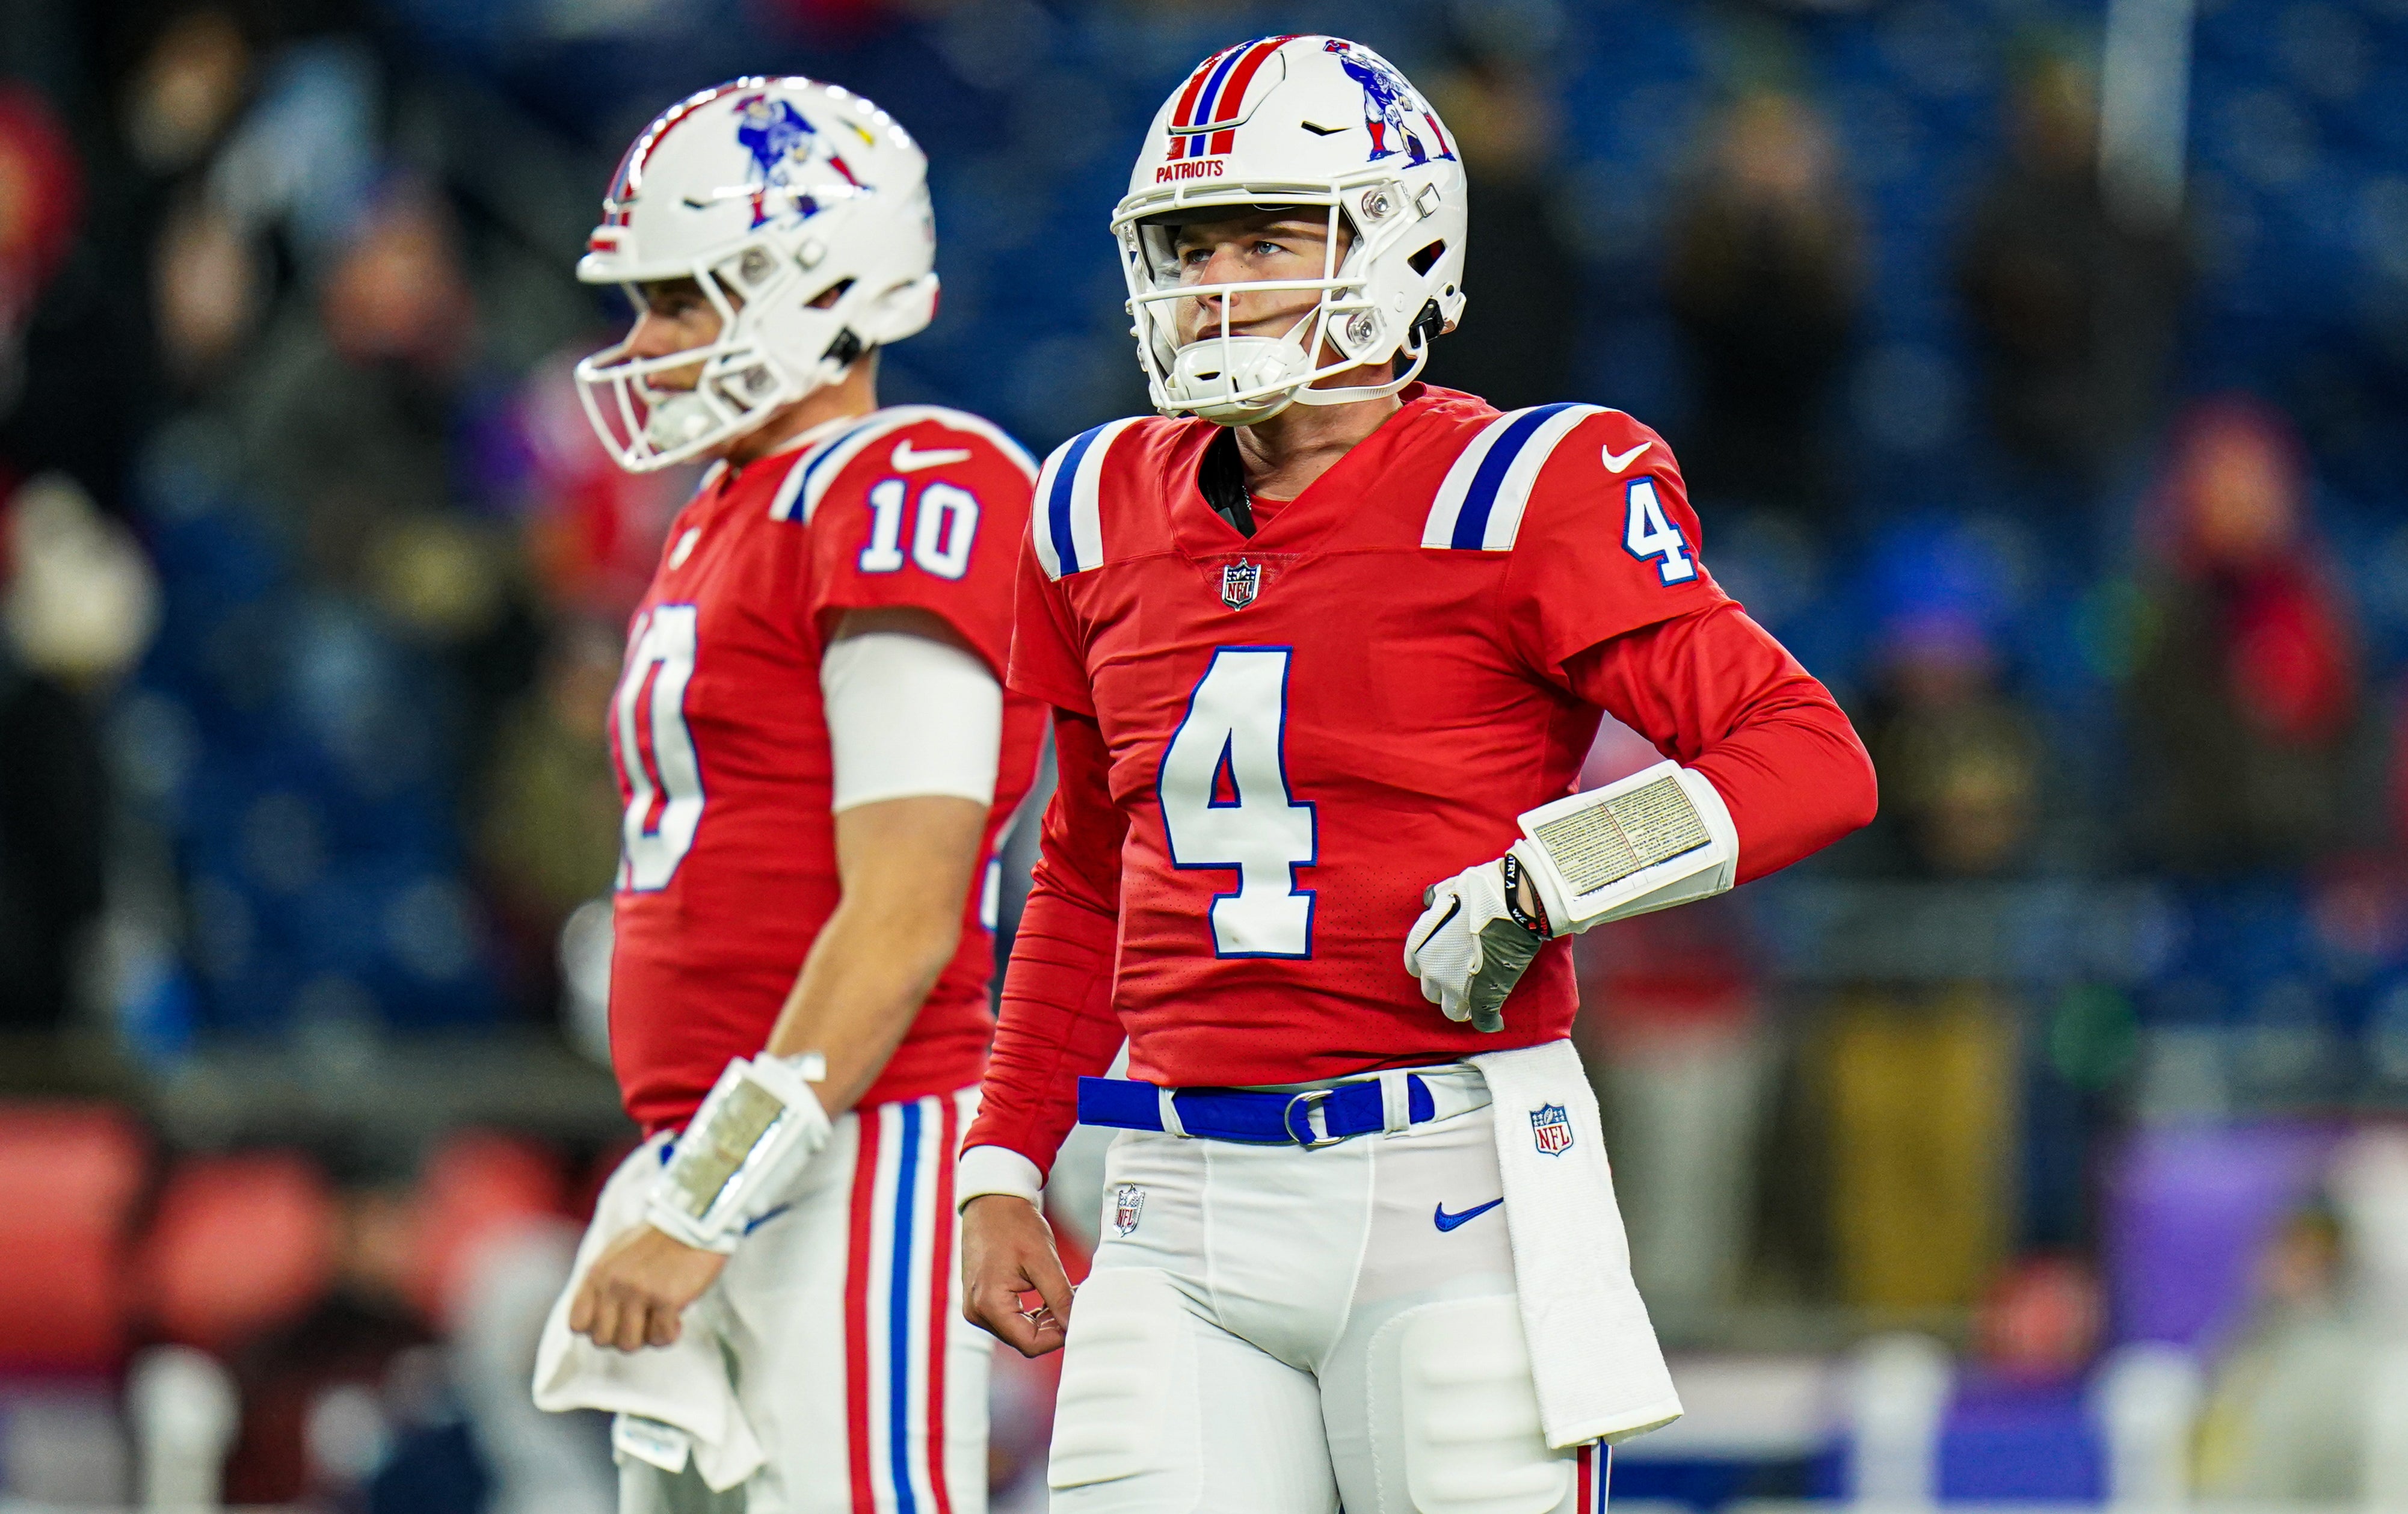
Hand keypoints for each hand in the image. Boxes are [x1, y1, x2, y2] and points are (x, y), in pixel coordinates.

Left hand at [568, 1223, 728, 1350]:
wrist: (693, 1222)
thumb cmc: (658, 1240)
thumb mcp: (617, 1255)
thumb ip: (603, 1283)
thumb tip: (594, 1319)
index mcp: (598, 1273)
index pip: (577, 1323)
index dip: (598, 1328)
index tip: (617, 1320)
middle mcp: (614, 1284)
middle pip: (602, 1340)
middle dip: (624, 1335)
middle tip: (643, 1321)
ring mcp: (639, 1292)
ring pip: (629, 1345)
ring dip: (647, 1337)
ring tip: (660, 1319)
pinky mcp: (667, 1299)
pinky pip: (661, 1338)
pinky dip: (671, 1333)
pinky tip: (678, 1316)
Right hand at [960, 1194, 1073, 1357]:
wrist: (991, 1201)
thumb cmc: (1013, 1224)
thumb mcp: (1043, 1260)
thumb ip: (1059, 1297)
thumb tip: (1075, 1325)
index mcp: (989, 1305)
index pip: (1030, 1344)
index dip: (1059, 1335)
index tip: (1077, 1314)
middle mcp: (977, 1312)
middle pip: (1024, 1339)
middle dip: (1053, 1325)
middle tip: (1074, 1301)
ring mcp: (976, 1307)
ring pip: (1018, 1331)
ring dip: (1044, 1319)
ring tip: (1064, 1295)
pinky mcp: (981, 1300)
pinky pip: (1010, 1319)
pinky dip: (1031, 1313)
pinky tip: (1048, 1296)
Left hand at [1403, 855, 1547, 1032]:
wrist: (1512, 902)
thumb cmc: (1482, 892)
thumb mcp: (1449, 891)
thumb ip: (1437, 901)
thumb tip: (1432, 898)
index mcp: (1419, 946)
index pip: (1415, 968)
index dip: (1430, 968)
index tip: (1443, 966)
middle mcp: (1432, 970)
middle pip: (1431, 991)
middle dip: (1445, 987)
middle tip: (1462, 981)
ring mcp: (1457, 988)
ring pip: (1452, 1010)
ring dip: (1462, 1006)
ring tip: (1477, 1001)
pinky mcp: (1484, 999)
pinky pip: (1483, 1021)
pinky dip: (1489, 1022)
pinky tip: (1495, 1021)